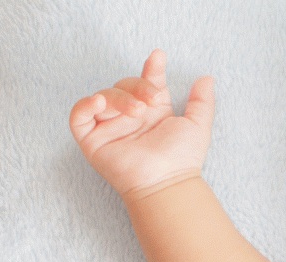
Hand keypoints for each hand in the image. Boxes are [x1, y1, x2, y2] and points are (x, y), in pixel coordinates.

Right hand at [69, 50, 214, 198]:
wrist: (167, 181)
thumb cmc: (183, 158)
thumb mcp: (197, 124)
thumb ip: (202, 101)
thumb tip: (207, 77)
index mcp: (152, 111)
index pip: (147, 82)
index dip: (151, 68)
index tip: (158, 57)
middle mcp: (130, 116)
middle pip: (123, 86)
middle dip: (137, 86)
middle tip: (152, 100)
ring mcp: (110, 127)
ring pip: (103, 96)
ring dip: (119, 98)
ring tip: (137, 111)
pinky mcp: (92, 140)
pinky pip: (78, 117)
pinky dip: (84, 105)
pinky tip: (99, 102)